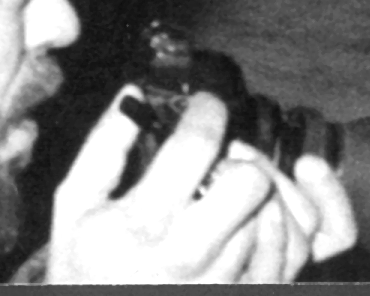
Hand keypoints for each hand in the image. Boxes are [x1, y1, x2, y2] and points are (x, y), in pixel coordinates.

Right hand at [47, 90, 348, 283]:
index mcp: (143, 223)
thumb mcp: (75, 205)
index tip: (206, 105)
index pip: (196, 147)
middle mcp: (188, 258)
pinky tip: (261, 217)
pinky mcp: (246, 295)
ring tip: (234, 192)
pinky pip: (294, 255)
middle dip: (240, 158)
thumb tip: (134, 93)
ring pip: (274, 216)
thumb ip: (103, 146)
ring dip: (261, 192)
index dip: (207, 111)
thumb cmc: (86, 266)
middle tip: (224, 159)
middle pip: (249, 183)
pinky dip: (286, 225)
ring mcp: (222, 283)